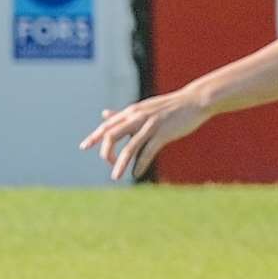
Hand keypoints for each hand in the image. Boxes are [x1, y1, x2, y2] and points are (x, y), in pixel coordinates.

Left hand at [79, 89, 209, 179]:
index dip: (94, 136)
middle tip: (107, 164)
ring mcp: (151, 125)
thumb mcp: (143, 108)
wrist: (194, 101)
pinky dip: (140, 164)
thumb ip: (123, 114)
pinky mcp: (164, 133)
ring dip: (121, 163)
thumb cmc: (168, 107)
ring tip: (115, 176)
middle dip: (106, 152)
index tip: (83, 147)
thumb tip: (103, 114)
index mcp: (131, 111)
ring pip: (130, 147)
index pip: (107, 125)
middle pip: (113, 135)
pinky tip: (136, 174)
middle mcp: (138, 117)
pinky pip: (148, 151)